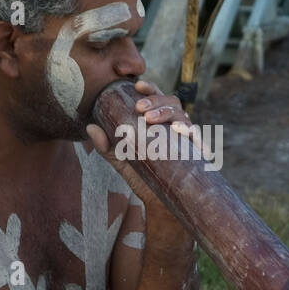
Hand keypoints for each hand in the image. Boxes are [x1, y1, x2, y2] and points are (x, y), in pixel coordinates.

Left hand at [86, 80, 193, 206]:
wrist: (161, 204)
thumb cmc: (143, 177)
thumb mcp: (121, 161)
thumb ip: (107, 146)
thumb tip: (90, 127)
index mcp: (158, 122)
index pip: (157, 98)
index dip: (150, 88)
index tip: (138, 85)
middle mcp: (173, 126)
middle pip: (171, 101)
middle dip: (156, 101)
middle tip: (140, 108)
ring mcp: (186, 138)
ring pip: (183, 115)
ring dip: (168, 113)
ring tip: (151, 120)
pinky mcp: (195, 152)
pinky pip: (198, 137)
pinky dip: (191, 132)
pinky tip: (181, 132)